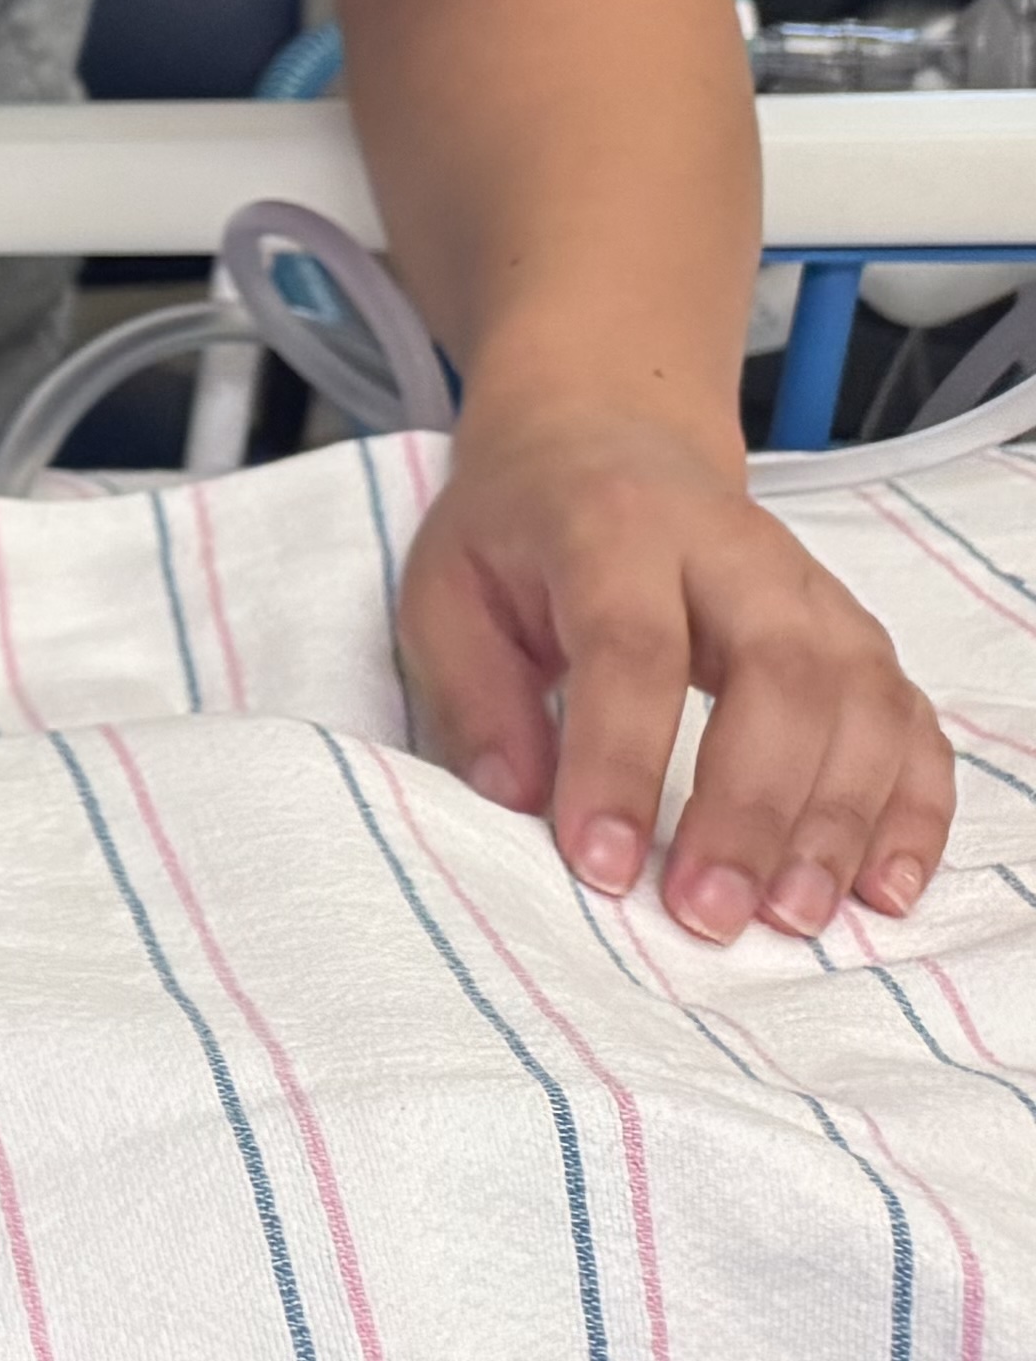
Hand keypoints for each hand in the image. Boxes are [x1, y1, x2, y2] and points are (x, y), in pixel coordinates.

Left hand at [398, 389, 950, 939]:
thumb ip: (472, 696)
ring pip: (862, 703)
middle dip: (751, 807)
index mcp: (614, 529)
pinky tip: (881, 889)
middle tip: (709, 914)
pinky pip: (912, 723)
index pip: (633, 647)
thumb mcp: (445, 592)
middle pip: (781, 676)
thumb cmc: (516, 533)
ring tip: (793, 919)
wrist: (606, 441)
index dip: (621, 761)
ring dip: (838, 821)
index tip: (603, 865)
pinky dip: (913, 809)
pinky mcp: (859, 637)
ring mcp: (815, 594)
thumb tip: (520, 805)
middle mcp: (738, 553)